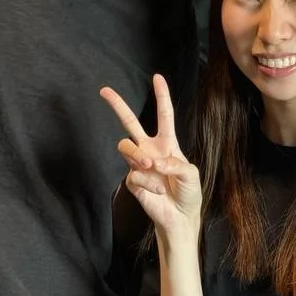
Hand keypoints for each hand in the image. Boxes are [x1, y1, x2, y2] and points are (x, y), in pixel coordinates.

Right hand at [99, 74, 201, 236]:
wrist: (179, 217)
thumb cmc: (188, 193)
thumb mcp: (191, 174)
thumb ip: (175, 164)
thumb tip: (154, 161)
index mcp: (167, 143)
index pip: (164, 115)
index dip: (161, 96)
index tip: (157, 77)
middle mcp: (150, 150)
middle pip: (129, 122)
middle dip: (117, 105)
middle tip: (104, 90)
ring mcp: (139, 164)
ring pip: (125, 146)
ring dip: (137, 154)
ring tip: (150, 165)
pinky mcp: (132, 180)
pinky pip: (134, 174)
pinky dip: (148, 183)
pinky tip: (157, 192)